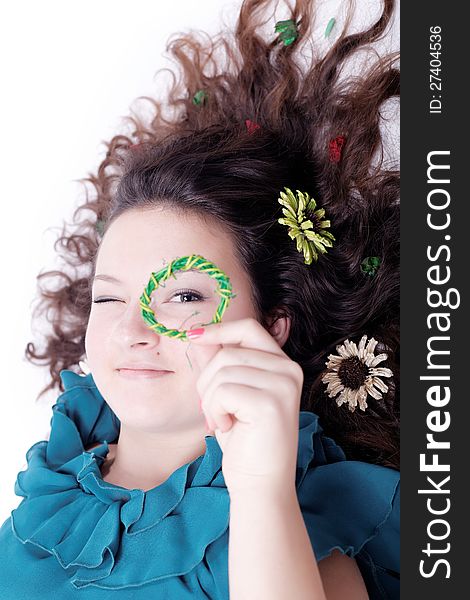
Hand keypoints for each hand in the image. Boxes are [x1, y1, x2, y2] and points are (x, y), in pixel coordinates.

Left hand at [188, 317, 303, 496]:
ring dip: (209, 399)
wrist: (260, 482)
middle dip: (206, 380)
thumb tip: (199, 334)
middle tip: (212, 409)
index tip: (193, 336)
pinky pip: (223, 391)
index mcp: (282, 364)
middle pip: (228, 352)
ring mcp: (283, 385)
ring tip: (221, 420)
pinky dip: (215, 411)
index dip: (218, 329)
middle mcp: (289, 369)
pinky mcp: (271, 403)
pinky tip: (227, 427)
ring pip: (222, 371)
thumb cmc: (244, 439)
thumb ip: (220, 364)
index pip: (248, 328)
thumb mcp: (230, 393)